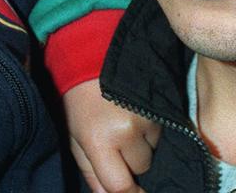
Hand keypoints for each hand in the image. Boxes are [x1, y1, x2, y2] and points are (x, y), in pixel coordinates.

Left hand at [63, 78, 161, 192]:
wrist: (92, 56)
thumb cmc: (78, 101)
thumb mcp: (75, 138)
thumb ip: (90, 172)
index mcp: (99, 140)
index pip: (120, 185)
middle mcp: (126, 130)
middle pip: (141, 167)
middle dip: (131, 160)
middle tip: (116, 140)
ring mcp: (146, 116)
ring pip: (154, 149)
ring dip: (142, 143)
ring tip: (124, 121)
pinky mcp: (160, 103)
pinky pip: (160, 130)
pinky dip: (150, 129)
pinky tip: (135, 113)